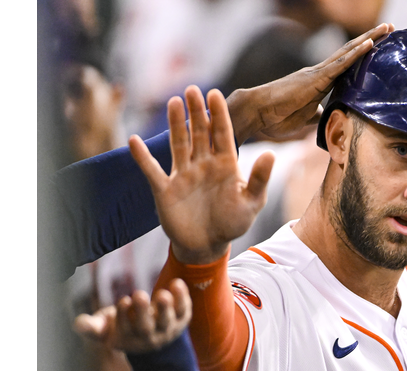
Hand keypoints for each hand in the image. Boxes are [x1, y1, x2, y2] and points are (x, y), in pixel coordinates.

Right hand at [73, 279, 191, 353]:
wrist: (153, 336)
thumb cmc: (122, 326)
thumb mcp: (104, 328)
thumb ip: (92, 326)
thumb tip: (79, 323)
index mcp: (127, 339)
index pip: (125, 329)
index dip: (123, 316)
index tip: (123, 301)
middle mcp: (149, 337)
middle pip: (146, 327)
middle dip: (142, 311)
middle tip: (139, 294)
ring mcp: (167, 329)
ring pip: (167, 321)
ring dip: (165, 308)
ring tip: (163, 294)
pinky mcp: (181, 319)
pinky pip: (183, 310)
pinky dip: (182, 298)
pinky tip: (177, 283)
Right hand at [129, 86, 274, 263]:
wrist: (208, 246)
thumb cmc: (232, 223)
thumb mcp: (251, 203)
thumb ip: (259, 179)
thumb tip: (272, 154)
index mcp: (225, 165)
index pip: (222, 134)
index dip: (218, 114)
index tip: (215, 94)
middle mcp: (203, 164)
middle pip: (199, 132)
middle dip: (196, 111)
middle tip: (192, 89)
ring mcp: (183, 175)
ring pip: (178, 144)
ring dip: (174, 124)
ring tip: (173, 102)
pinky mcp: (165, 189)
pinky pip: (151, 170)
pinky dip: (142, 157)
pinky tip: (134, 141)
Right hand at [228, 22, 393, 142]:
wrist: (257, 113)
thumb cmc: (275, 117)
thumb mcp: (304, 119)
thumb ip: (316, 115)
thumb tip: (326, 116)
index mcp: (319, 83)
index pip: (346, 67)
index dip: (363, 57)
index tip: (380, 49)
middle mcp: (320, 73)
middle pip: (351, 53)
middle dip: (372, 40)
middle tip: (391, 29)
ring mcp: (317, 74)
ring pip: (349, 52)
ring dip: (369, 40)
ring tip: (387, 29)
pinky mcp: (315, 79)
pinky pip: (340, 64)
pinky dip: (356, 54)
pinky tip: (370, 44)